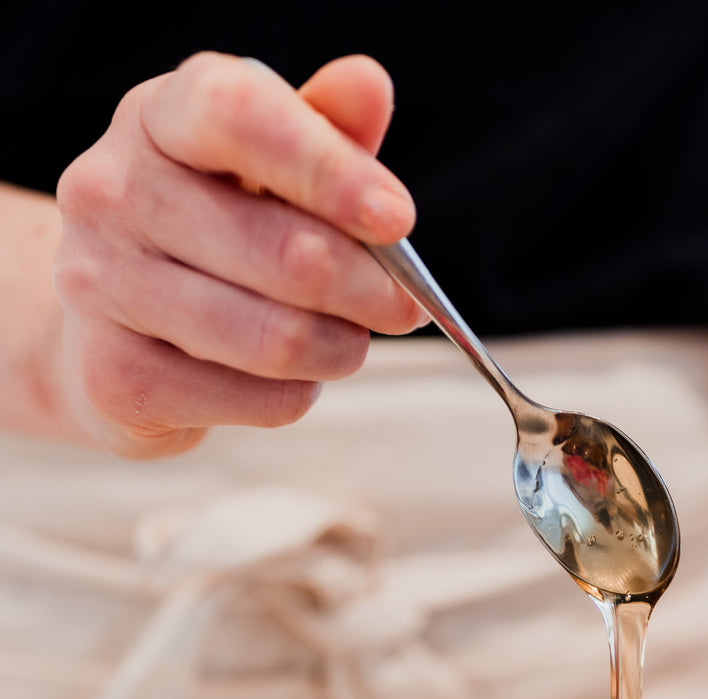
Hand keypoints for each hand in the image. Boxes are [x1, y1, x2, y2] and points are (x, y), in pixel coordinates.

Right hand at [53, 53, 426, 457]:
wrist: (112, 328)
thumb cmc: (214, 234)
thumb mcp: (269, 170)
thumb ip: (326, 133)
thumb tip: (368, 85)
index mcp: (159, 119)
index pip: (241, 116)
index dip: (331, 170)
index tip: (397, 219)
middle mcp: (111, 191)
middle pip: (288, 255)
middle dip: (372, 293)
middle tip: (402, 308)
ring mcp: (100, 285)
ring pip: (277, 339)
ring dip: (341, 350)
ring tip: (347, 344)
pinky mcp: (115, 376)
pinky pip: (260, 400)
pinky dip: (300, 394)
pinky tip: (289, 377)